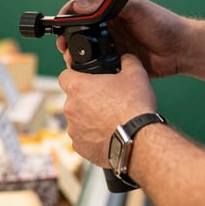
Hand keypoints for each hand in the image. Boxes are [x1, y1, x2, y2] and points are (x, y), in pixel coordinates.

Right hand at [56, 0, 186, 78]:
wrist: (182, 50)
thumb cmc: (165, 24)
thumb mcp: (137, 8)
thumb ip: (109, 4)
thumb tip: (82, 5)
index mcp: (111, 11)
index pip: (81, 10)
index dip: (67, 17)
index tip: (60, 27)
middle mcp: (110, 27)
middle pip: (79, 32)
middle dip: (68, 40)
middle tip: (64, 48)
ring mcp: (113, 45)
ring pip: (86, 51)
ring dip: (78, 56)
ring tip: (73, 61)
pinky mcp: (118, 62)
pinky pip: (99, 66)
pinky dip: (92, 70)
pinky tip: (90, 72)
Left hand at [58, 53, 156, 167]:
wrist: (139, 141)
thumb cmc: (134, 108)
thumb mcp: (136, 74)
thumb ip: (127, 61)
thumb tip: (126, 58)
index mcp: (77, 87)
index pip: (65, 75)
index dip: (76, 76)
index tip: (86, 80)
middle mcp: (70, 108)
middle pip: (73, 99)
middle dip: (87, 99)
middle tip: (106, 101)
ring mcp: (73, 130)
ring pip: (78, 119)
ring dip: (89, 118)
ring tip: (111, 119)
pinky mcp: (80, 147)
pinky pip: (83, 138)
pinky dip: (93, 136)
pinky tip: (109, 134)